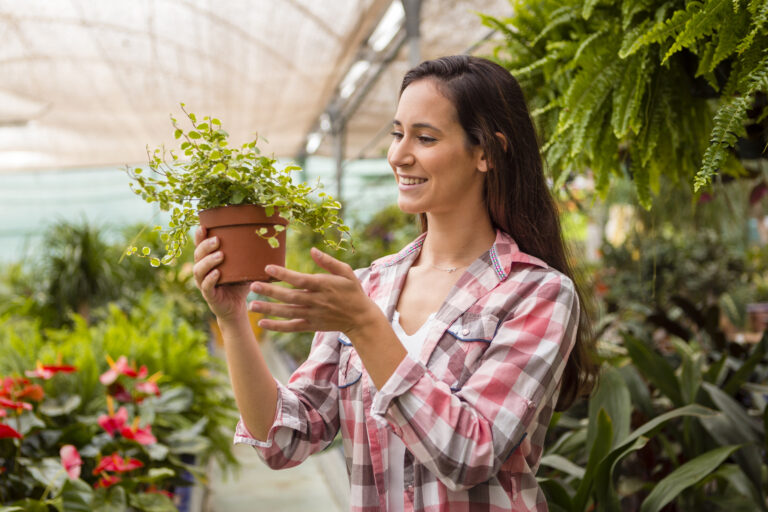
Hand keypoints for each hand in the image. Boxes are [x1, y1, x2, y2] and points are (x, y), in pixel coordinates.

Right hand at [192, 226, 249, 320]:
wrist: (237, 307)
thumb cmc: (239, 283)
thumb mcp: (243, 267)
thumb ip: (248, 254)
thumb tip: (265, 237)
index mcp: (207, 261)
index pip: (200, 246)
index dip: (199, 237)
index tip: (203, 227)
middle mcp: (202, 271)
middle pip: (198, 255)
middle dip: (205, 246)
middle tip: (217, 240)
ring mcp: (203, 283)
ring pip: (199, 270)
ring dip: (208, 261)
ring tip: (220, 255)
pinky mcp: (209, 295)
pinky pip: (206, 286)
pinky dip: (211, 279)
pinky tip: (217, 273)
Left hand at [248, 248, 377, 334]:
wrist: (361, 318)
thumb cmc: (353, 291)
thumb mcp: (346, 272)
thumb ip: (329, 262)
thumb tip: (312, 250)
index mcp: (324, 286)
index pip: (300, 280)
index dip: (284, 275)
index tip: (268, 268)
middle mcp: (316, 301)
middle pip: (290, 296)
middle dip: (271, 291)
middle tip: (253, 286)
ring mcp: (313, 315)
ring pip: (288, 312)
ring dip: (269, 309)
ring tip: (251, 305)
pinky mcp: (311, 326)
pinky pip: (292, 327)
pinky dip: (277, 326)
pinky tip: (262, 323)